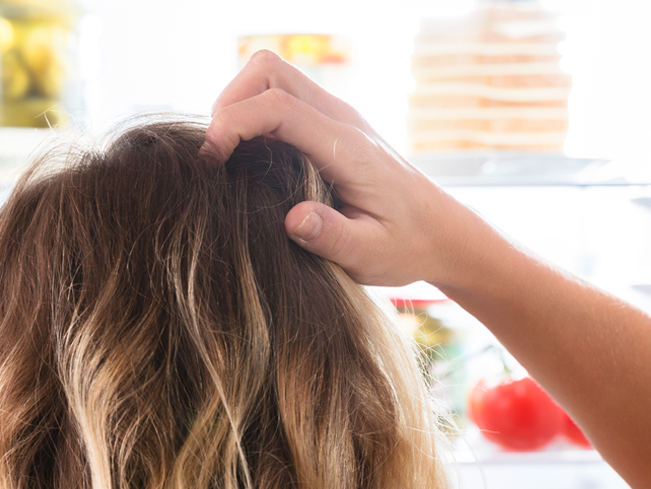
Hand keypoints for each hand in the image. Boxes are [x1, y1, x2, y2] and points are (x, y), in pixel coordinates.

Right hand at [201, 51, 479, 287]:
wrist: (440, 232)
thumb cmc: (405, 246)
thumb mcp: (370, 256)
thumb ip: (332, 237)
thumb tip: (293, 219)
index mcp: (348, 147)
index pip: (278, 107)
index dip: (233, 124)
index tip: (210, 162)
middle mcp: (340, 120)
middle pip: (268, 71)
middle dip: (229, 103)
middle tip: (214, 156)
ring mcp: (335, 117)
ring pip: (272, 76)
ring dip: (238, 105)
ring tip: (225, 156)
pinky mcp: (329, 124)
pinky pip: (280, 97)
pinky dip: (252, 115)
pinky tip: (248, 160)